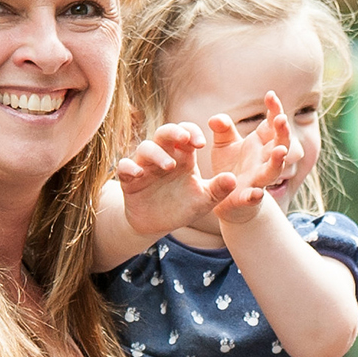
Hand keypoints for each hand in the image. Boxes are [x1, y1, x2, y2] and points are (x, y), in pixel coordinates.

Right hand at [113, 121, 231, 237]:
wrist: (158, 225)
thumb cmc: (183, 207)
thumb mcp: (204, 200)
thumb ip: (218, 189)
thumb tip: (233, 179)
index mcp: (183, 157)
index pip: (186, 134)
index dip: (192, 132)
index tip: (201, 143)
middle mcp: (163, 156)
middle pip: (164, 133)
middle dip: (174, 132)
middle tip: (185, 139)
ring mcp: (145, 166)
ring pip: (145, 147)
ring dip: (157, 153)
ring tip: (170, 166)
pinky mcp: (129, 179)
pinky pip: (124, 166)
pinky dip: (129, 167)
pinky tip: (138, 173)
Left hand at [208, 94, 298, 228]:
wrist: (226, 198)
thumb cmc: (230, 167)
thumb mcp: (224, 144)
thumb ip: (222, 129)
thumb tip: (216, 119)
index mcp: (261, 144)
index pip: (272, 124)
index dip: (274, 110)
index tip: (270, 95)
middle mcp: (264, 161)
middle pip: (280, 144)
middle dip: (283, 132)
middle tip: (281, 119)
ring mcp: (259, 180)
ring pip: (274, 170)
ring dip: (278, 161)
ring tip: (280, 151)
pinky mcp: (247, 199)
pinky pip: (254, 199)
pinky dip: (256, 197)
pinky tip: (257, 193)